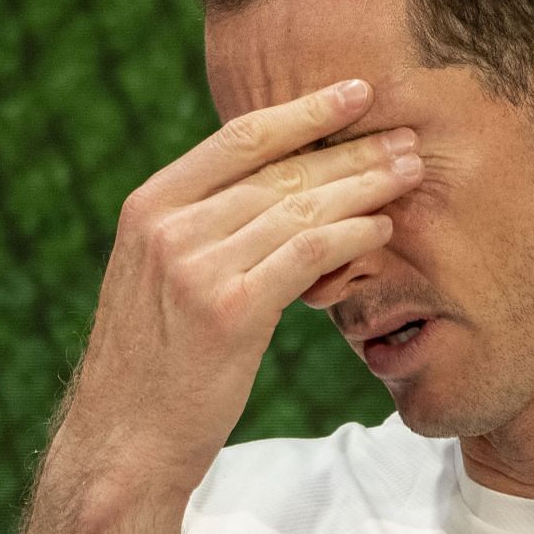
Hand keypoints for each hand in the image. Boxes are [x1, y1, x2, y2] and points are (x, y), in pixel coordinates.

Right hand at [44, 79, 422, 511]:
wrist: (124, 442)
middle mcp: (168, 226)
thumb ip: (204, 228)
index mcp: (148, 206)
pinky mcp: (230, 309)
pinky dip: (351, 235)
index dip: (303, 110)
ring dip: (364, 186)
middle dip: (350, 148)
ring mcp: (196, 266)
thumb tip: (276, 191)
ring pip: (300, 207)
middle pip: (279, 170)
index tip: (354, 91)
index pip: (238, 138)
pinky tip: (381, 229)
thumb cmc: (153, 364)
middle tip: (405, 135)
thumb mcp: (159, 278)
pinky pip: (308, 254)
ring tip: (409, 174)